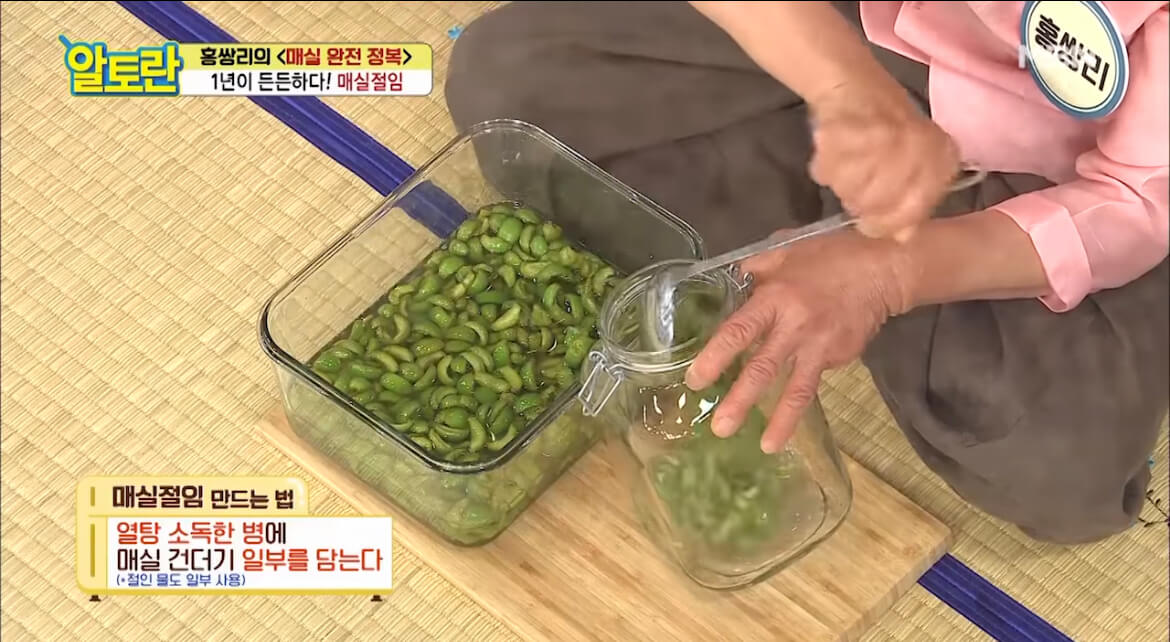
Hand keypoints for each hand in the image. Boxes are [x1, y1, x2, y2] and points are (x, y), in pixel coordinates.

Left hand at [684, 229, 910, 452]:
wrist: (884, 268)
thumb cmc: (831, 254)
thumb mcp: (786, 249)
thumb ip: (756, 268)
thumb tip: (732, 279)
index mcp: (775, 298)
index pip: (738, 332)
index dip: (714, 357)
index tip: (695, 381)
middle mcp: (795, 327)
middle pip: (763, 369)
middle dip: (740, 401)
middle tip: (720, 428)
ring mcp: (820, 346)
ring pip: (798, 389)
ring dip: (781, 421)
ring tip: (767, 447)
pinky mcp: (840, 358)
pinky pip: (815, 376)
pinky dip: (801, 392)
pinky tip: (792, 406)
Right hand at [808, 82, 960, 241]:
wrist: (855, 86)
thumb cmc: (887, 133)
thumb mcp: (911, 172)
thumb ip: (911, 205)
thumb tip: (903, 238)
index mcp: (941, 159)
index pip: (911, 211)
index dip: (886, 223)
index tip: (870, 222)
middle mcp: (918, 146)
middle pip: (875, 204)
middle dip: (859, 201)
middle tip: (857, 183)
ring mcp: (885, 136)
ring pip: (850, 191)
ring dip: (841, 182)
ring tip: (846, 163)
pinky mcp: (851, 128)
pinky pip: (828, 171)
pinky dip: (825, 166)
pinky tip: (833, 152)